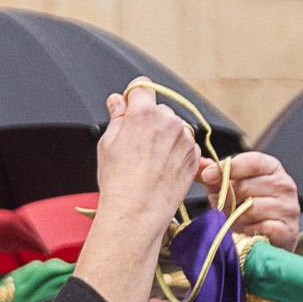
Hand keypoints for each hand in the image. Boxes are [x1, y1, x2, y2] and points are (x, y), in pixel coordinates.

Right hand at [78, 83, 205, 301]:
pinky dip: (176, 153)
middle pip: (160, 110)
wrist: (136, 213)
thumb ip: (117, 117)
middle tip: (137, 145)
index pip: (142, 87)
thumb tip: (117, 102)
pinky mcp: (194, 157)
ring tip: (150, 161)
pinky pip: (186, 146)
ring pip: (175, 128)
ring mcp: (184, 140)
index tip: (130, 109)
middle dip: (150, 121)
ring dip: (165, 137)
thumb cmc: (119, 182)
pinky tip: (162, 169)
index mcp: (144, 113)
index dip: (134, 98)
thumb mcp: (108, 143)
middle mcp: (169, 121)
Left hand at [218, 150, 302, 249]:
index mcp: (272, 168)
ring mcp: (289, 207)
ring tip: (236, 217)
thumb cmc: (251, 208)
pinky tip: (248, 230)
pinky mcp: (288, 229)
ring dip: (237, 215)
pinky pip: (260, 227)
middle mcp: (285, 184)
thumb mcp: (232, 187)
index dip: (228, 168)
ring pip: (251, 208)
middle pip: (246, 186)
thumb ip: (216, 175)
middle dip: (227, 197)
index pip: (252, 161)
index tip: (208, 175)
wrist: (271, 237)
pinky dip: (249, 230)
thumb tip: (199, 164)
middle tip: (221, 204)